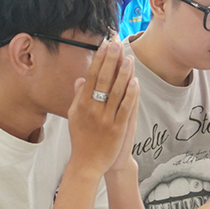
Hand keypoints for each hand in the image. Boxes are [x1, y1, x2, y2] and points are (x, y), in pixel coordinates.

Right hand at [67, 42, 138, 175]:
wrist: (86, 164)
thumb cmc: (81, 139)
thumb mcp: (74, 117)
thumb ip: (78, 97)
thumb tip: (81, 79)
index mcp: (81, 105)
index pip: (91, 77)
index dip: (98, 60)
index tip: (105, 46)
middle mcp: (92, 109)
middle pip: (102, 80)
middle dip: (110, 61)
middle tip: (117, 44)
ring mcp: (105, 119)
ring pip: (115, 92)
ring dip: (123, 74)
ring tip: (129, 59)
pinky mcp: (117, 129)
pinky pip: (124, 108)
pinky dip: (130, 95)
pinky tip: (135, 82)